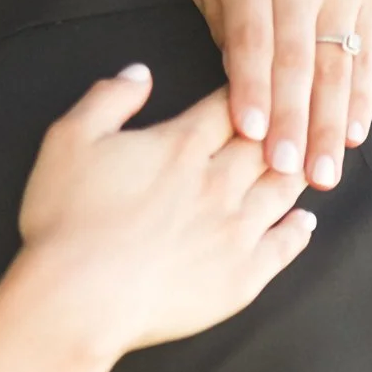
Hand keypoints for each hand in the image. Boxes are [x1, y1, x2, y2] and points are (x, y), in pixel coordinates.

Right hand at [19, 67, 313, 355]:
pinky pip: (285, 246)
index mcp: (181, 144)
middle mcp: (219, 182)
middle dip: (282, 129)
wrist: (78, 298)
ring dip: (296, 172)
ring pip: (282, 190)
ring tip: (304, 165)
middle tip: (295, 123)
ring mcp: (236, 230)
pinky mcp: (242, 276)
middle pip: (267, 143)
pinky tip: (302, 221)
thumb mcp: (68, 140)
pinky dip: (299, 229)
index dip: (245, 91)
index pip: (229, 105)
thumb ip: (109, 98)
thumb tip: (141, 73)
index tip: (255, 87)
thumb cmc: (67, 221)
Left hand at [189, 0, 371, 188]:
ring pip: (335, 65)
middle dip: (293, 121)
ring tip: (323, 172)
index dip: (250, 90)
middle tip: (287, 172)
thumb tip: (234, 85)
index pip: (250, 41)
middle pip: (296, 61)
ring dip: (330, 124)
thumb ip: (220, 21)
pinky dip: (360, 98)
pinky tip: (353, 135)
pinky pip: (364, 53)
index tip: (249, 135)